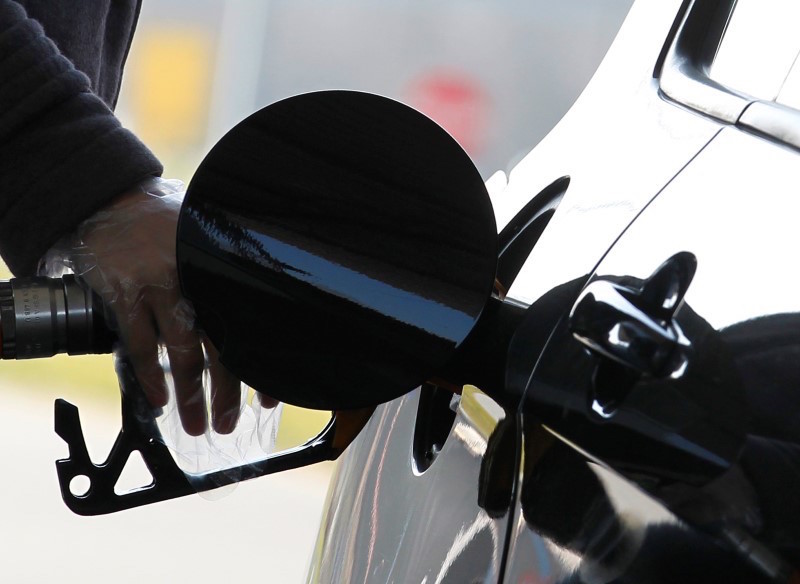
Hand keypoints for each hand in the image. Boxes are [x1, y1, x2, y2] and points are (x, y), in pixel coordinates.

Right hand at [43, 179, 265, 434]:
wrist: (113, 195)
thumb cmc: (169, 224)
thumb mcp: (207, 243)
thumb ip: (228, 278)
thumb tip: (258, 322)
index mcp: (223, 269)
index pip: (251, 326)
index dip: (262, 366)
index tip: (270, 398)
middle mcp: (198, 278)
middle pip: (222, 347)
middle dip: (227, 392)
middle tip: (230, 424)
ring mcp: (159, 285)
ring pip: (182, 353)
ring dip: (190, 395)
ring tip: (198, 426)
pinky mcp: (124, 292)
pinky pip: (140, 345)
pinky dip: (150, 376)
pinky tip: (158, 400)